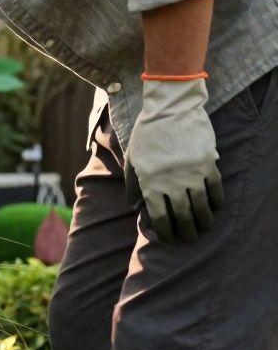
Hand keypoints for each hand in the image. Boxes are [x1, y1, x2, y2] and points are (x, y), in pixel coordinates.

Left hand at [125, 77, 223, 241]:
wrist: (171, 109)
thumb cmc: (147, 135)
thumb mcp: (133, 160)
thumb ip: (133, 185)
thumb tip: (137, 206)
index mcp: (151, 183)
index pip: (160, 217)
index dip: (166, 232)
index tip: (170, 240)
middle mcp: (173, 182)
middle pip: (183, 215)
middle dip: (187, 231)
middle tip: (190, 238)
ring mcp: (193, 173)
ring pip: (202, 205)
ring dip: (205, 220)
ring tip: (205, 228)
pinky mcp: (208, 163)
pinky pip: (216, 187)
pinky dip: (217, 200)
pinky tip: (216, 207)